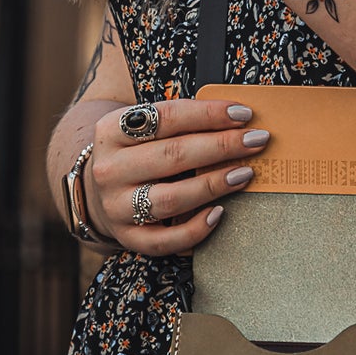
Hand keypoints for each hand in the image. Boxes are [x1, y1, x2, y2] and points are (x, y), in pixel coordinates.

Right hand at [83, 97, 272, 257]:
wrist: (99, 190)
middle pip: (172, 156)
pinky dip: (196, 229)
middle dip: (222, 146)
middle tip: (256, 141)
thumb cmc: (136, 153)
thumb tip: (236, 120)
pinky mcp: (128, 237)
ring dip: (214, 185)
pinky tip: (219, 213)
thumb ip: (181, 122)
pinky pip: (166, 240)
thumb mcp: (144, 129)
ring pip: (170, 199)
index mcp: (112, 131)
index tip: (243, 114)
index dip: (209, 114)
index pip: (167, 117)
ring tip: (245, 173)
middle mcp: (110, 169)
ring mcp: (116, 206)